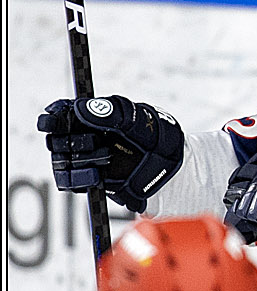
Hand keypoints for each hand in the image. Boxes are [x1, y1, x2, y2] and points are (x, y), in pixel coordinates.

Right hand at [38, 96, 183, 212]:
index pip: (61, 115)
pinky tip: (96, 175)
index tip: (53, 121)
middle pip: (57, 139)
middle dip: (71, 141)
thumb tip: (80, 109)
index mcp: (92, 117)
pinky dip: (80, 179)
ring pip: (62, 161)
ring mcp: (86, 159)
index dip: (53, 118)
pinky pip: (71, 182)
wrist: (169, 166)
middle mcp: (85, 137)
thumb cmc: (154, 135)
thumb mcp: (135, 119)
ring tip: (104, 158)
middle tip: (95, 141)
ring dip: (80, 160)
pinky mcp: (91, 179)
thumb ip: (109, 112)